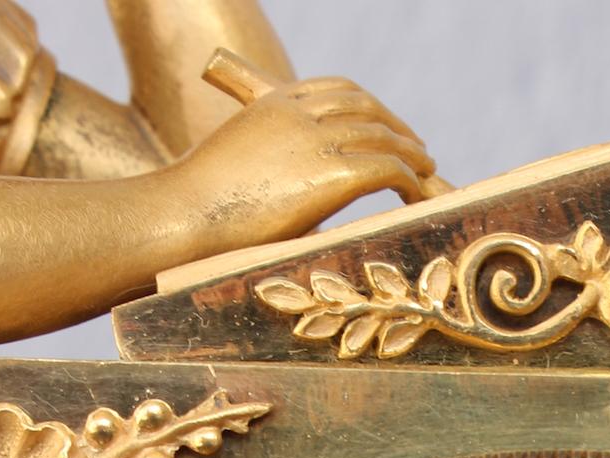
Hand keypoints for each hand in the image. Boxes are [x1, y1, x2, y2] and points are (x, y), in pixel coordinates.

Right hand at [171, 54, 438, 252]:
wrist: (182, 216)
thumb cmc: (196, 207)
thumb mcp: (238, 168)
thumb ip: (272, 168)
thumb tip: (288, 197)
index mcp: (273, 102)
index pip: (336, 90)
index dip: (369, 106)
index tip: (385, 125)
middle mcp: (298, 113)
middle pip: (365, 107)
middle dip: (396, 126)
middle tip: (416, 148)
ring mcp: (314, 141)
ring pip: (382, 136)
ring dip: (410, 152)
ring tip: (426, 169)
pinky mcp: (329, 175)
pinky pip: (385, 169)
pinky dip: (409, 179)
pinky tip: (416, 192)